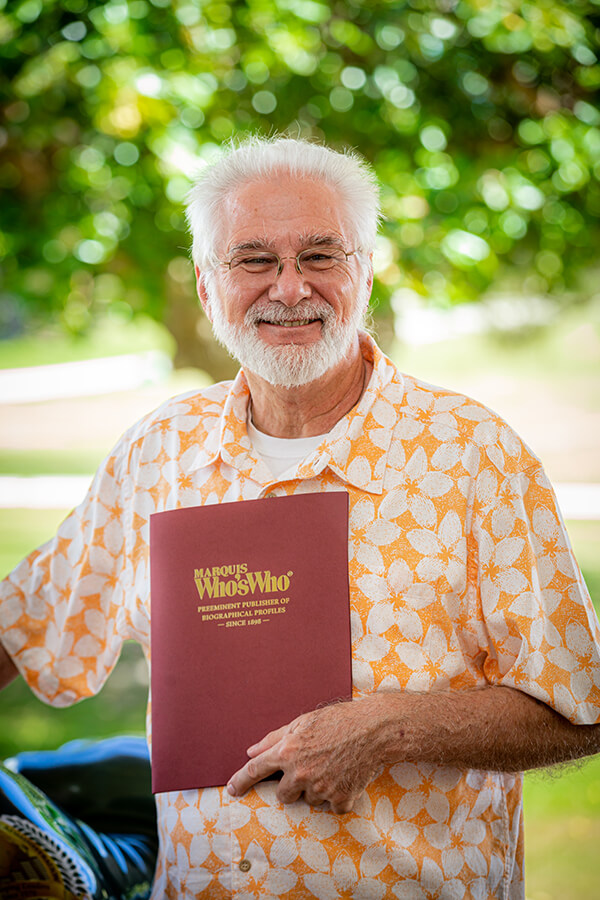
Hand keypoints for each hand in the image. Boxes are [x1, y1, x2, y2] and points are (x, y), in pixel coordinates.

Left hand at [226, 700, 381, 813]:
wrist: (373, 729)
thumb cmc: (337, 720)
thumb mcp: (302, 721)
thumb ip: (274, 738)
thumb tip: (251, 751)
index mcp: (288, 751)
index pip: (256, 770)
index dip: (241, 780)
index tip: (231, 789)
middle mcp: (301, 773)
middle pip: (283, 795)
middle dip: (291, 786)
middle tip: (309, 768)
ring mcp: (321, 789)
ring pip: (309, 800)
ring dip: (316, 789)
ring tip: (332, 767)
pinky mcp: (341, 799)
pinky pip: (332, 807)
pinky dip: (337, 797)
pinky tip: (345, 777)